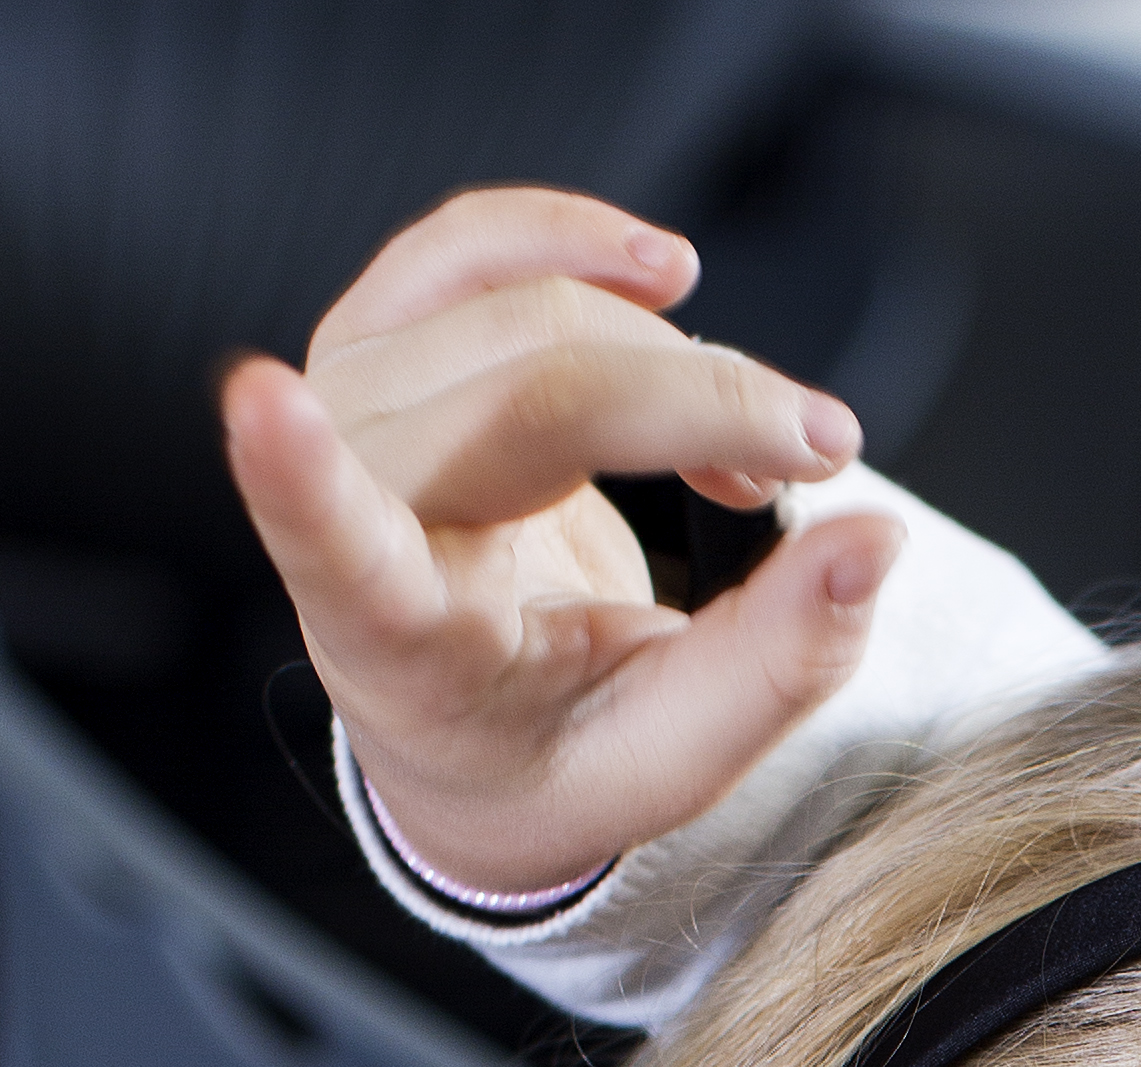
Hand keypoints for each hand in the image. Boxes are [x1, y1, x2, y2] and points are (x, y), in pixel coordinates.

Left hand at [220, 185, 903, 901]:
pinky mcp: (381, 339)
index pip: (342, 558)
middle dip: (704, 403)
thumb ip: (783, 660)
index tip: (264, 405)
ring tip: (757, 444)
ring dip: (680, 359)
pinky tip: (662, 275)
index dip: (304, 477)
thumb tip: (875, 541)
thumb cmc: (564, 745)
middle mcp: (361, 508)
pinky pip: (476, 241)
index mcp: (405, 647)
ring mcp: (357, 407)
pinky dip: (585, 244)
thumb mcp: (682, 751)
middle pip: (531, 396)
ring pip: (530, 312)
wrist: (472, 726)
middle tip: (825, 455)